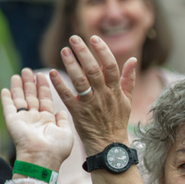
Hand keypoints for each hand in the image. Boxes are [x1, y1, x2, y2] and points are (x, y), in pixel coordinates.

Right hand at [1, 68, 72, 170]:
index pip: (45, 100)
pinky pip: (8, 108)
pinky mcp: (12, 121)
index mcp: (48, 121)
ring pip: (20, 99)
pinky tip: (5, 89)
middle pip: (31, 97)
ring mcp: (23, 120)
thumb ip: (63, 120)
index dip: (43, 87)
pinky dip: (6, 99)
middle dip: (30, 83)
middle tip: (28, 70)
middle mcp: (35, 119)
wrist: (43, 157)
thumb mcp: (66, 132)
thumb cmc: (57, 148)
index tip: (42, 74)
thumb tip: (61, 111)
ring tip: (18, 74)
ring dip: (18, 87)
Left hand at [49, 35, 136, 154]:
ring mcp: (90, 105)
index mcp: (115, 91)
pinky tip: (51, 74)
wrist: (109, 146)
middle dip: (83, 52)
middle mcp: (103, 96)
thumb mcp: (126, 100)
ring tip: (64, 51)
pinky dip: (59, 85)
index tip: (94, 38)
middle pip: (93, 70)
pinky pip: (67, 97)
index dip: (102, 51)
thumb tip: (133, 60)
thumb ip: (128, 79)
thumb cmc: (117, 121)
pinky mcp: (78, 114)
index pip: (110, 66)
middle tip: (74, 38)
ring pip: (80, 81)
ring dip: (71, 64)